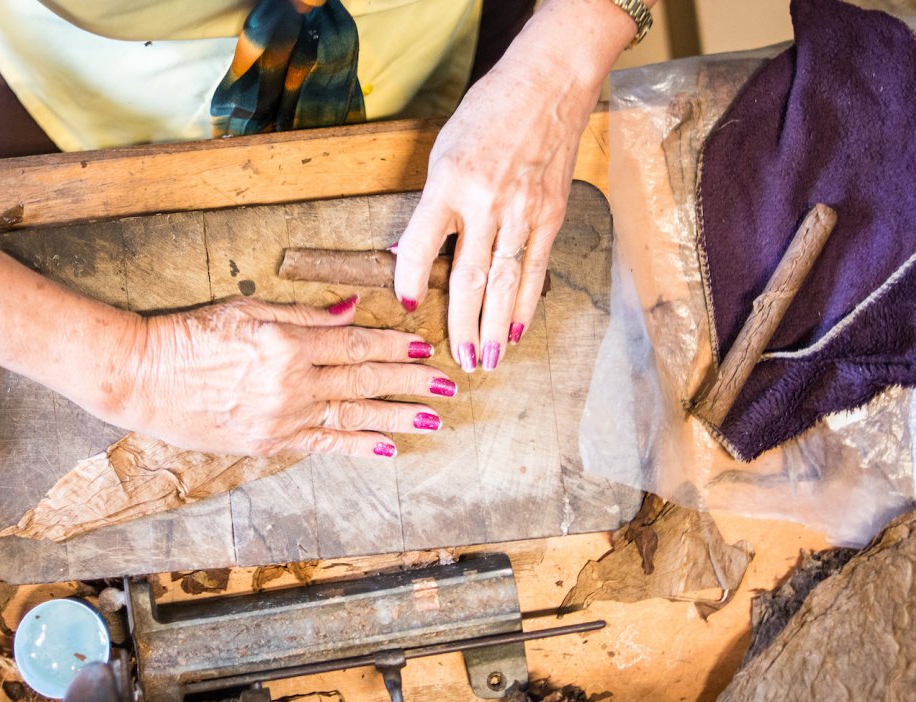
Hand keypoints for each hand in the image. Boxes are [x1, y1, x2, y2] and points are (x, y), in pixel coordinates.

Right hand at [113, 296, 455, 457]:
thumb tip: (351, 311)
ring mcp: (282, 417)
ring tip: (435, 417)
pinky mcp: (268, 442)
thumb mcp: (247, 309)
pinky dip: (359, 446)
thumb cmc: (188, 336)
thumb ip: (304, 314)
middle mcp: (292, 382)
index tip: (425, 346)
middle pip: (365, 379)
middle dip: (411, 380)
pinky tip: (390, 445)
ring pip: (353, 415)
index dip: (395, 345)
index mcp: (288, 343)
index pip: (357, 343)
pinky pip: (324, 445)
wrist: (141, 376)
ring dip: (398, 415)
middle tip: (448, 383)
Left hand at [392, 5, 606, 371]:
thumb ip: (431, 206)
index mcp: (449, 183)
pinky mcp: (550, 215)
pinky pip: (534, 270)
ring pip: (503, 284)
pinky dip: (524, 305)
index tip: (406, 305)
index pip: (420, 246)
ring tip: (484, 359)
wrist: (548, 85)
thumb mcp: (443, 153)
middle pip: (467, 280)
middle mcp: (486, 203)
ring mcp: (522, 212)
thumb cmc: (487, 115)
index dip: (409, 280)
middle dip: (460, 326)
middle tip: (456, 360)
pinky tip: (515, 331)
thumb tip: (411, 253)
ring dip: (493, 329)